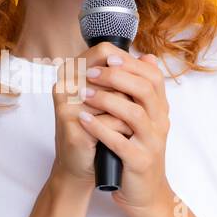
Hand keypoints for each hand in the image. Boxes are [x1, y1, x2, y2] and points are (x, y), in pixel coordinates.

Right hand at [50, 42, 137, 186]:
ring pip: (116, 97)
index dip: (127, 63)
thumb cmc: (97, 130)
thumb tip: (151, 57)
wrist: (83, 165)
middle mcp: (65, 83)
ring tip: (128, 126)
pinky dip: (123, 130)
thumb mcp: (115, 99)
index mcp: (72, 71)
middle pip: (113, 74)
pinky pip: (110, 121)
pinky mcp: (72, 125)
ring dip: (129, 113)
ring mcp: (66, 103)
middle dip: (131, 93)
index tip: (140, 80)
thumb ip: (129, 77)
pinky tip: (122, 138)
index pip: (104, 50)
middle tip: (137, 108)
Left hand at [75, 46, 174, 213]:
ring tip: (84, 94)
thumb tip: (146, 57)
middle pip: (145, 89)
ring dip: (106, 100)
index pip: (153, 76)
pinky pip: (120, 142)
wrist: (145, 194)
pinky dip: (100, 129)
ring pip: (134, 114)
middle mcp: (160, 123)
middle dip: (116, 77)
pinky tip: (83, 120)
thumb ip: (140, 91)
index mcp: (160, 110)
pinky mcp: (139, 162)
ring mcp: (151, 143)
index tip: (106, 57)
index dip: (131, 63)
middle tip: (90, 73)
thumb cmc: (136, 151)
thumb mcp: (141, 119)